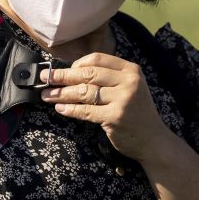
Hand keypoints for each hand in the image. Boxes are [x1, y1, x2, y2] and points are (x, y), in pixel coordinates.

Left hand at [40, 52, 166, 161]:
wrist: (153, 140)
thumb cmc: (136, 113)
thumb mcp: (129, 88)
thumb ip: (108, 78)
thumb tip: (72, 72)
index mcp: (131, 70)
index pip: (97, 59)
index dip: (77, 63)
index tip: (63, 69)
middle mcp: (128, 82)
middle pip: (88, 74)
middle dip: (63, 76)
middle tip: (45, 78)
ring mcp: (123, 99)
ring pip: (84, 92)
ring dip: (61, 93)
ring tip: (47, 95)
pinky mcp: (115, 117)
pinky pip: (86, 111)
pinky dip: (70, 109)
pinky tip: (60, 108)